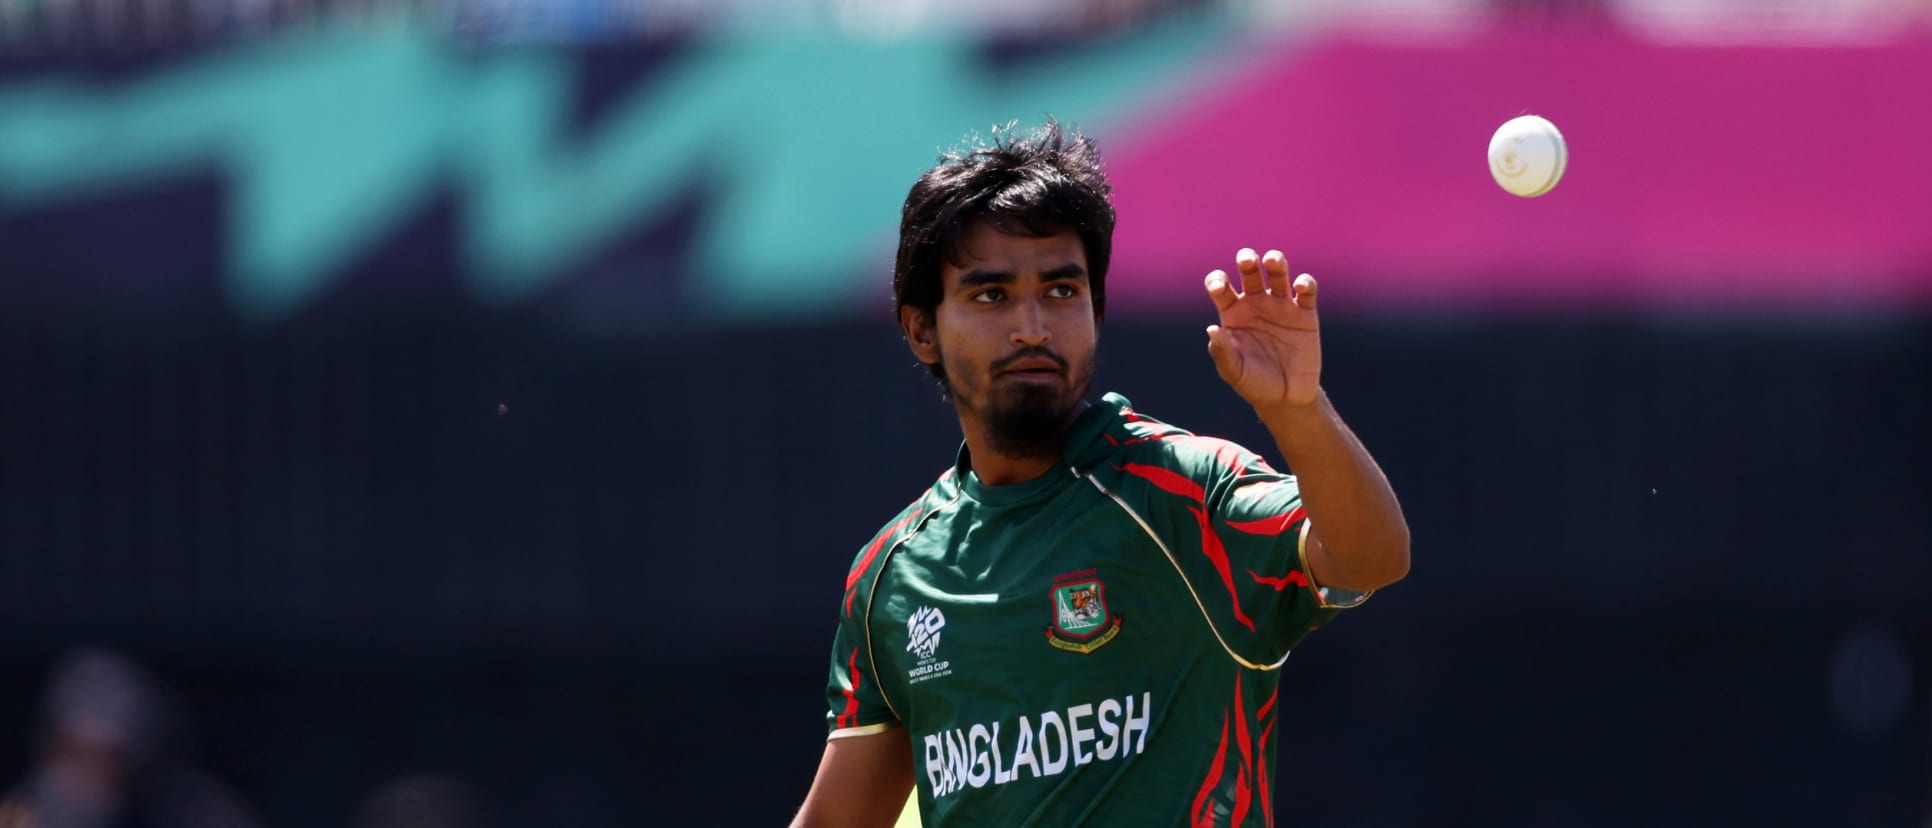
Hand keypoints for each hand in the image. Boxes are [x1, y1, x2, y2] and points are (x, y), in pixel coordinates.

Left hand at [1203, 248, 1321, 410]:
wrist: (1288, 399)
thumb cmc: (1254, 384)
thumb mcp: (1234, 372)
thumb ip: (1222, 352)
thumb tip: (1212, 329)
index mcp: (1233, 314)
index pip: (1221, 286)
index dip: (1217, 280)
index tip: (1219, 287)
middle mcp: (1255, 304)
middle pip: (1250, 271)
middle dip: (1248, 260)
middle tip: (1248, 261)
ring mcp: (1281, 306)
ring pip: (1278, 273)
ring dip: (1275, 261)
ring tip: (1272, 261)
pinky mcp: (1305, 314)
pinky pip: (1306, 291)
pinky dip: (1305, 283)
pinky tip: (1300, 286)